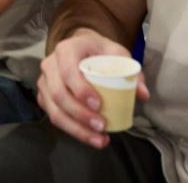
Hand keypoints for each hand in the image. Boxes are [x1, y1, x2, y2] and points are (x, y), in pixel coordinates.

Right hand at [36, 30, 148, 148]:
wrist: (82, 49)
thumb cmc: (98, 51)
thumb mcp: (117, 53)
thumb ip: (131, 71)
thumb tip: (142, 94)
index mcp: (67, 49)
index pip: (68, 70)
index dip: (80, 90)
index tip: (98, 105)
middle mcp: (50, 65)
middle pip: (59, 94)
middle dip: (80, 115)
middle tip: (101, 125)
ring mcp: (45, 82)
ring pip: (55, 111)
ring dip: (76, 129)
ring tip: (98, 138)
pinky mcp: (44, 97)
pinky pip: (55, 118)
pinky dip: (72, 130)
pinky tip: (90, 137)